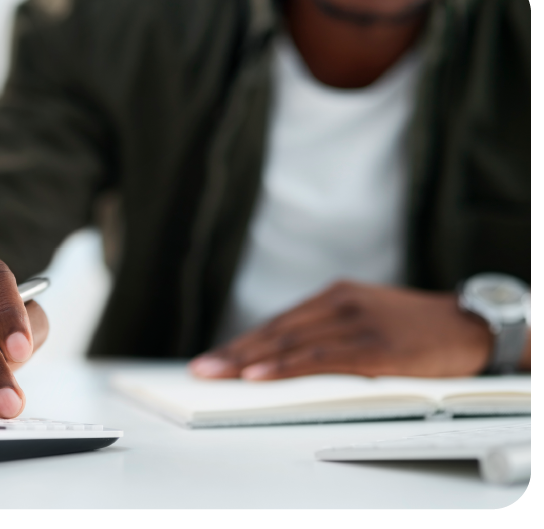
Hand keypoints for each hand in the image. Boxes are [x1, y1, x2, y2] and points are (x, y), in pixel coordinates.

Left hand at [189, 281, 492, 379]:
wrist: (470, 326)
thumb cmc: (416, 328)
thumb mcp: (368, 318)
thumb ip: (330, 332)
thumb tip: (286, 360)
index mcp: (335, 295)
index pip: (278, 323)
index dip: (242, 342)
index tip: (213, 358)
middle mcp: (339, 303)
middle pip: (276, 331)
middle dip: (234, 352)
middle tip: (200, 369)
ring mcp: (355, 322)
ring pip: (290, 343)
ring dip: (249, 361)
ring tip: (217, 374)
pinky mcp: (372, 346)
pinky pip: (319, 357)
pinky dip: (285, 367)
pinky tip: (259, 376)